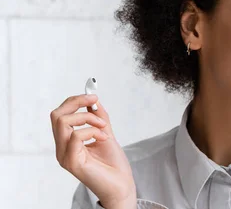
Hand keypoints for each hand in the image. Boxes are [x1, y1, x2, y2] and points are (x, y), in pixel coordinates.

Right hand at [50, 94, 135, 208]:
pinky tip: (104, 138)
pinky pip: (75, 137)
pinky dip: (92, 131)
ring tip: (104, 128)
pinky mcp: (71, 162)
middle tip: (95, 102)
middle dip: (77, 103)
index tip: (93, 97)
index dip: (74, 101)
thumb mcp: (106, 134)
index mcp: (67, 141)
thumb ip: (99, 118)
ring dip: (88, 118)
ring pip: (62, 122)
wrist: (121, 185)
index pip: (60, 114)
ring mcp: (64, 156)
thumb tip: (93, 100)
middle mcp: (62, 148)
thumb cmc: (113, 165)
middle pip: (56, 115)